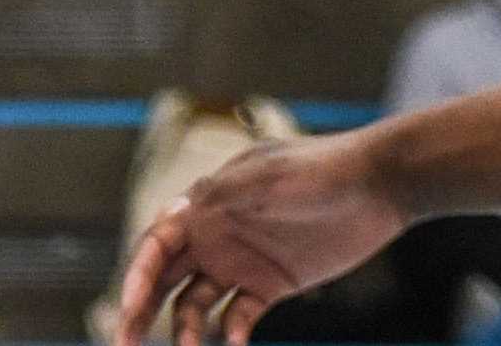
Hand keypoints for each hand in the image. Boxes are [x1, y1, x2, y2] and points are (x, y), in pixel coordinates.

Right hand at [113, 131, 410, 343]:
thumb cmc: (319, 171)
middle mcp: (216, 233)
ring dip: (184, 332)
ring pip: (195, 304)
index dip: (137, 275)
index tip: (129, 310)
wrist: (376, 185)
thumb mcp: (267, 177)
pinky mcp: (270, 285)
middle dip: (140, 311)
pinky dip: (229, 338)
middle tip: (123, 344)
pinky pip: (237, 318)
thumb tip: (173, 213)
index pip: (157, 242)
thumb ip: (222, 197)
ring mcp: (242, 260)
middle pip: (165, 277)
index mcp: (207, 202)